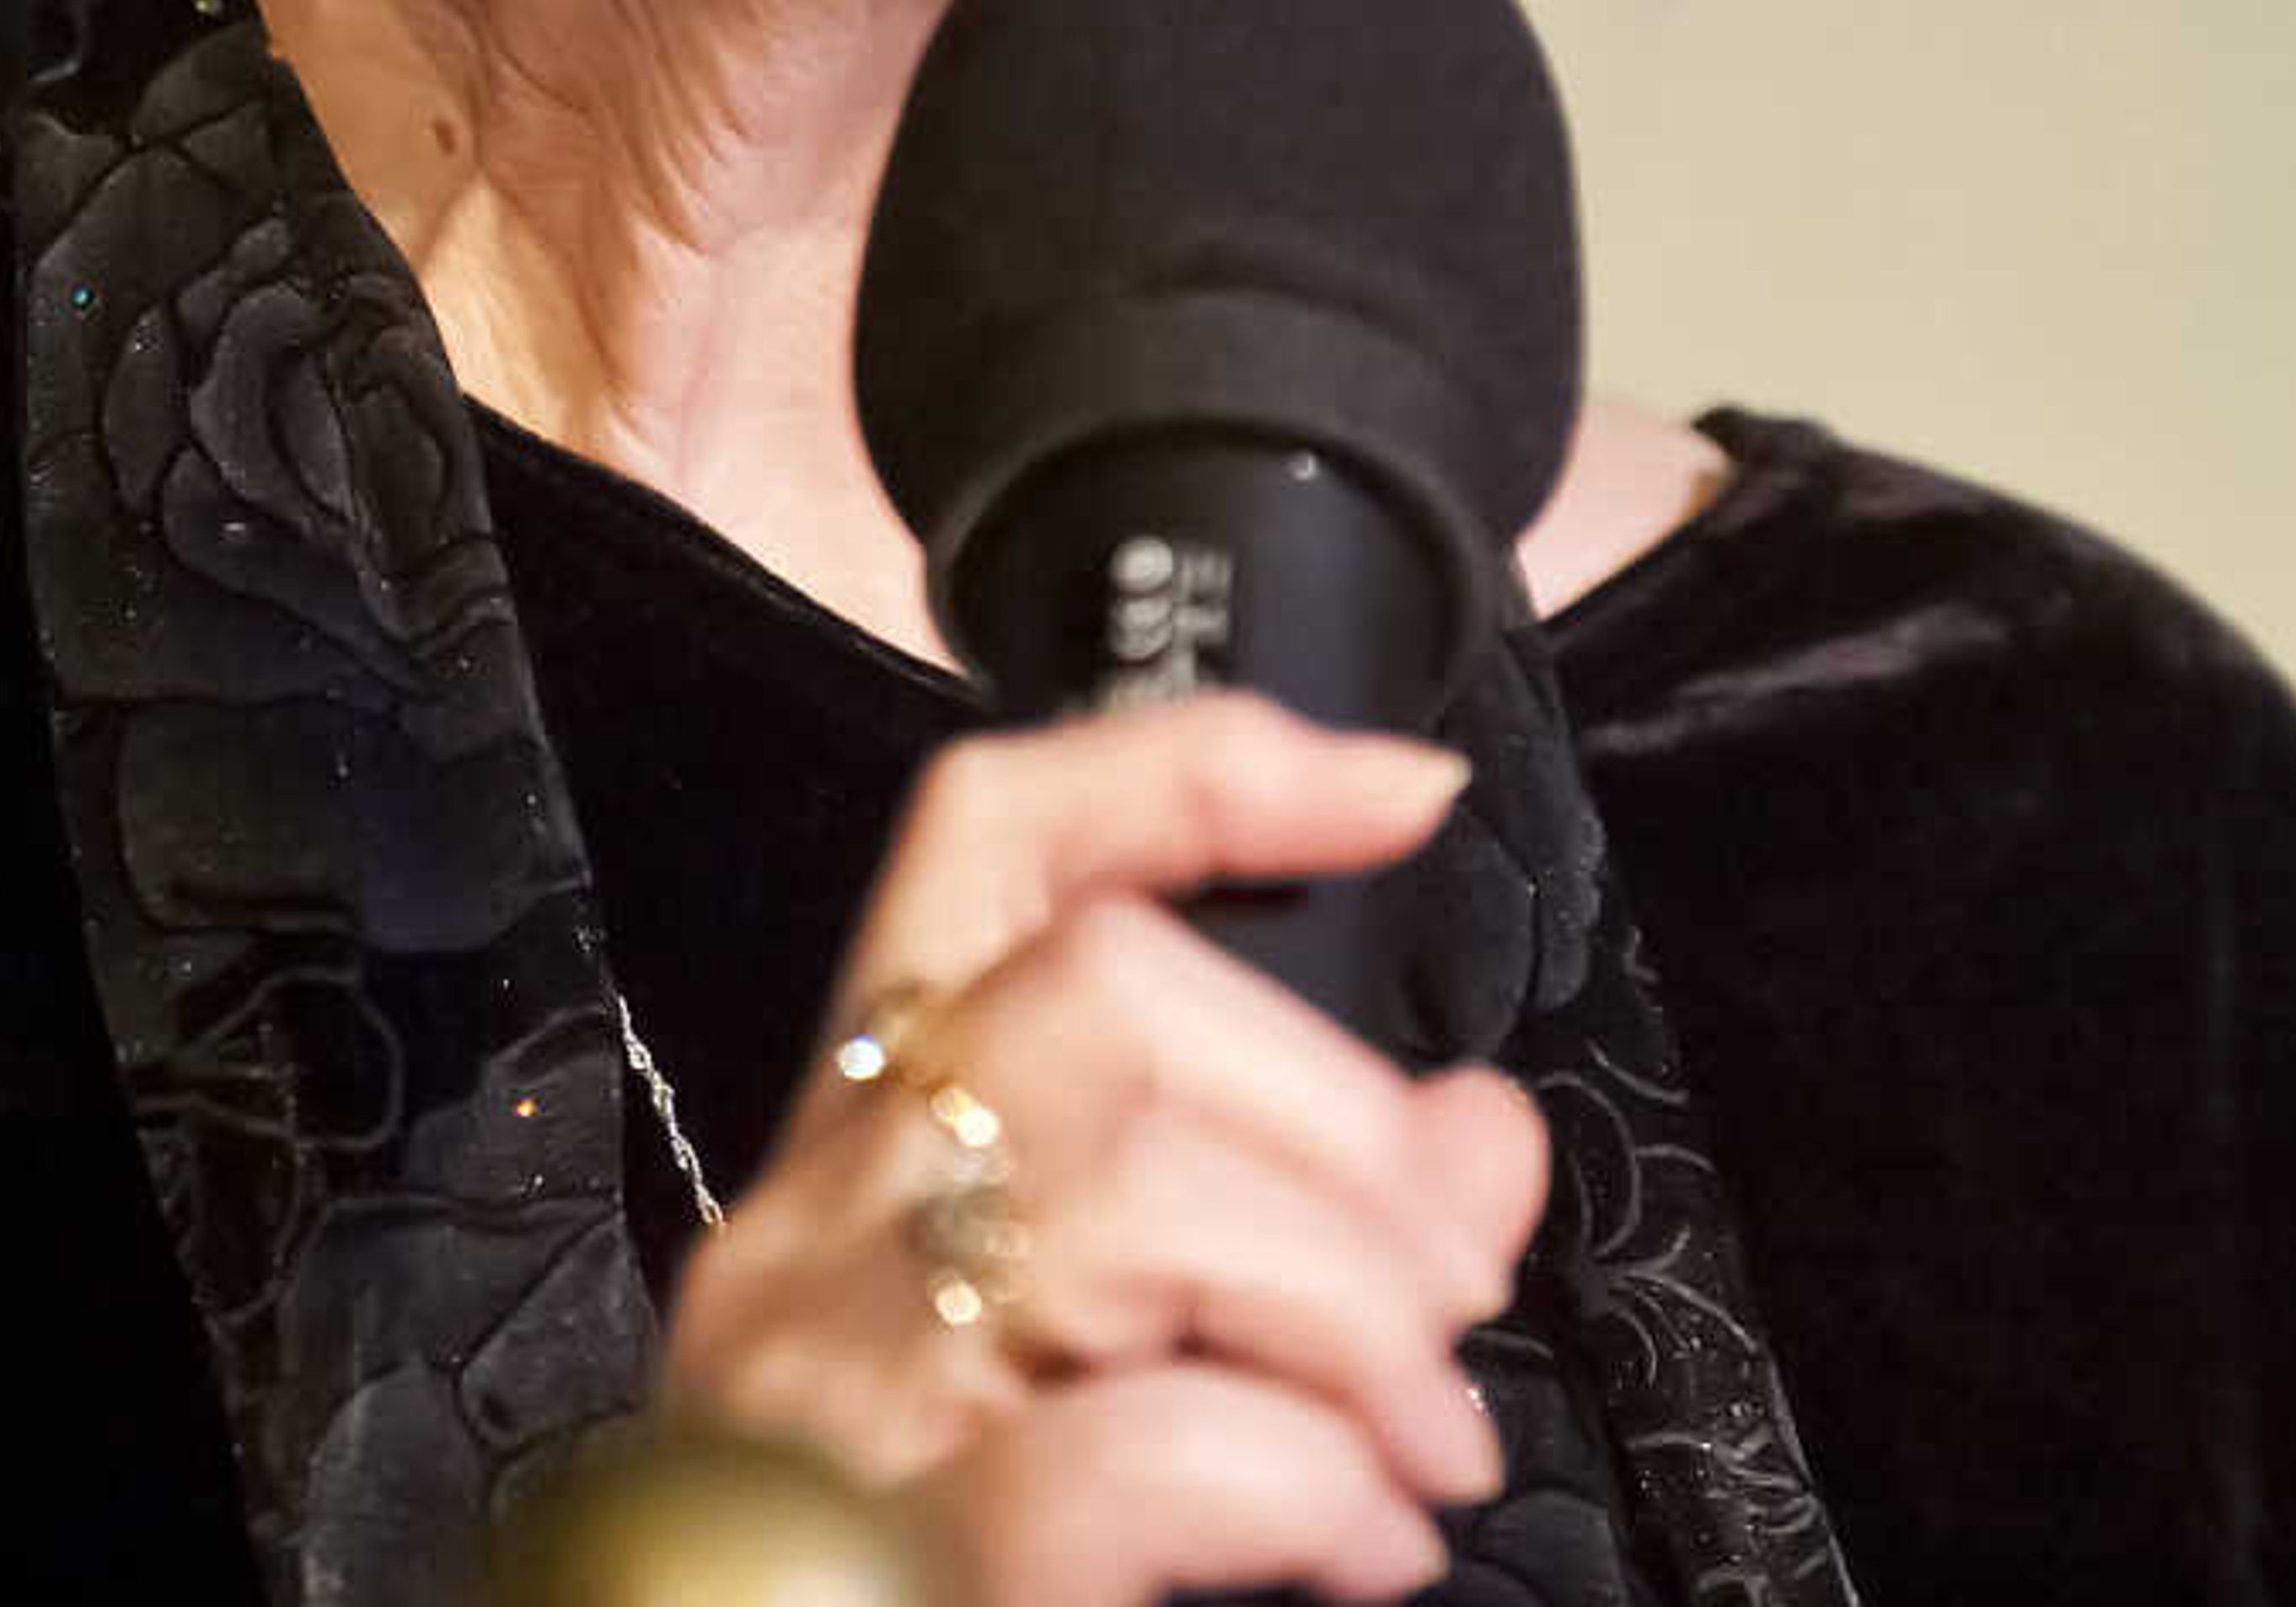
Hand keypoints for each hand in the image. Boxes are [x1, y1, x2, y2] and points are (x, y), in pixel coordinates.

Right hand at [663, 691, 1543, 1606]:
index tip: (1402, 795)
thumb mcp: (1122, 1365)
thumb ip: (1295, 1235)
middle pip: (1096, 991)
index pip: (985, 842)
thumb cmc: (954, 1560)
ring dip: (1345, 1304)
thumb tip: (1485, 1135)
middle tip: (1448, 1293)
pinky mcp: (896, 1561)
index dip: (1194, 769)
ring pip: (1121, 1186)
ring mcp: (829, 1396)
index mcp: (858, 1163)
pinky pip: (1130, 1444)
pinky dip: (1296, 1475)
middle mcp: (810, 1240)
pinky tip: (1353, 1540)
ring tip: (1411, 1448)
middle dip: (1335, 1112)